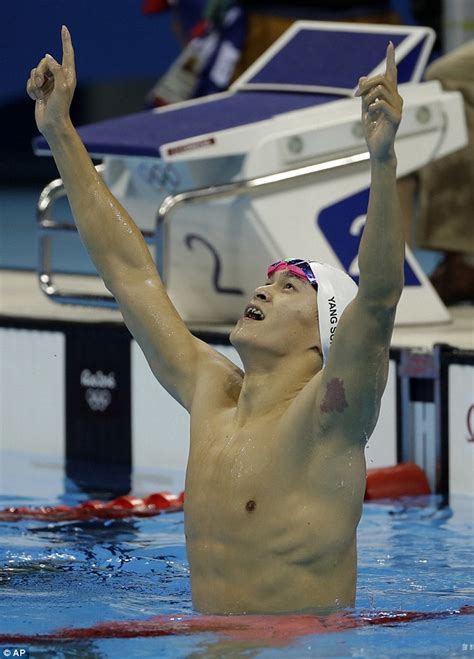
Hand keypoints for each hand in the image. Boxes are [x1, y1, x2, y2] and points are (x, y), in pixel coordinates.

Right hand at [26, 25, 75, 137]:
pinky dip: (30, 89)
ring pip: (35, 71)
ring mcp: (49, 83)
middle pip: (44, 62)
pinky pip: (30, 81)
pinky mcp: (41, 89)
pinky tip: (36, 99)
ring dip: (34, 83)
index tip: (64, 28)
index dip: (65, 40)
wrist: (52, 124)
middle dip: (39, 72)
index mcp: (68, 75)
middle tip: (40, 85)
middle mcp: (60, 77)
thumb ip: (56, 69)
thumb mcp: (61, 87)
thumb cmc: (60, 108)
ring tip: (39, 94)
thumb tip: (48, 57)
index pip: (67, 53)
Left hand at [355, 42, 402, 161]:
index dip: (390, 59)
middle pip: (382, 79)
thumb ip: (365, 94)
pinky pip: (381, 104)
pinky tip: (370, 116)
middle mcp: (396, 99)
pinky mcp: (396, 118)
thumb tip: (362, 77)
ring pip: (380, 90)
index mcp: (390, 96)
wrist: (377, 149)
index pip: (391, 74)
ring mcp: (398, 108)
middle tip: (356, 95)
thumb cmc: (373, 131)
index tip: (390, 44)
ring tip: (365, 109)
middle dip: (366, 84)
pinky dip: (371, 108)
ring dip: (367, 98)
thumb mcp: (365, 109)